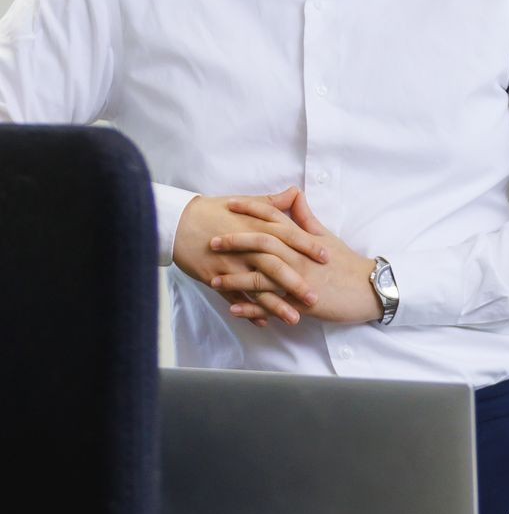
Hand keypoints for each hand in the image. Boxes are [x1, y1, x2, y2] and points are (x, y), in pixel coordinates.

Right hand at [173, 190, 329, 326]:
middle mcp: (245, 245)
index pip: (287, 235)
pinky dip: (248, 309)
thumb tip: (295, 192)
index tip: (327, 258)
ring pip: (256, 286)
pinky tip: (263, 322)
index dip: (307, 246)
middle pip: (274, 265)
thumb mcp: (244, 202)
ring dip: (275, 304)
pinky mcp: (214, 276)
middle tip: (316, 298)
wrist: (176, 221)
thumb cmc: (213, 211)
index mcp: (255, 225)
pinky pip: (234, 296)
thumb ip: (272, 203)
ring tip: (294, 318)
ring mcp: (229, 263)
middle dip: (296, 282)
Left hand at [209, 187, 383, 326]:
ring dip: (235, 279)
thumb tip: (293, 194)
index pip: (273, 217)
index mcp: (302, 239)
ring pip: (261, 277)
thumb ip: (305, 217)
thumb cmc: (346, 264)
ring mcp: (299, 279)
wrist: (369, 289)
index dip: (250, 209)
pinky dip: (251, 308)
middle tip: (212, 241)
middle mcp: (298, 256)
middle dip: (234, 241)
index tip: (229, 204)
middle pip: (262, 243)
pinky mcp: (302, 302)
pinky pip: (271, 306)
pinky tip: (233, 308)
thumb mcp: (325, 237)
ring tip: (213, 281)